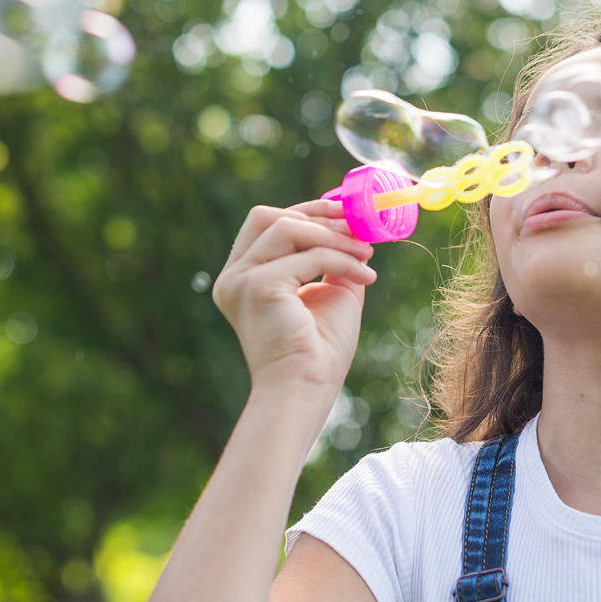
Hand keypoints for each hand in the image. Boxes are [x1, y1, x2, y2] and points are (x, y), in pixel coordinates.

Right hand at [212, 199, 375, 392]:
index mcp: (243, 276)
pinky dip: (342, 260)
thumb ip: (333, 257)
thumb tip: (352, 226)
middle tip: (358, 230)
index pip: (266, 224)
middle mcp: (233, 276)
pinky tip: (366, 277)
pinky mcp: (258, 286)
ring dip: (335, 238)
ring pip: (287, 228)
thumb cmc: (318, 350)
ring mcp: (241, 280)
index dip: (307, 211)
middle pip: (267, 216)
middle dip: (317, 216)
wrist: (308, 390)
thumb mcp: (329, 290)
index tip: (344, 213)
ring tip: (366, 258)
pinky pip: (308, 255)